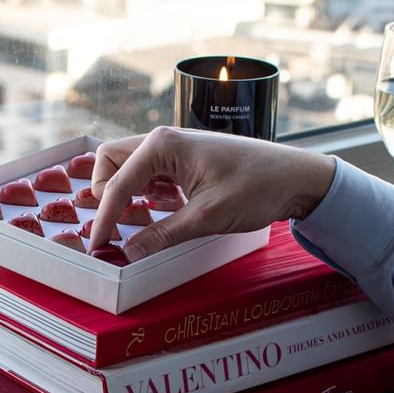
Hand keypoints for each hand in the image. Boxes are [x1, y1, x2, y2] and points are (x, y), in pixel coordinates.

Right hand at [89, 127, 335, 259]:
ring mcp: (175, 148)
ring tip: (132, 223)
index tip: (97, 245)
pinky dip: (143, 193)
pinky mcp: (185, 160)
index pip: (116, 183)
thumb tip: (128, 252)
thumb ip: (162, 235)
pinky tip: (157, 212)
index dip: (104, 218)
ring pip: (128, 166)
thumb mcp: (206, 218)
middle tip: (110, 226)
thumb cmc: (257, 187)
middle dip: (103, 193)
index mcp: (163, 145)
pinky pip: (150, 173)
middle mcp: (164, 140)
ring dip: (123, 192)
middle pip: (111, 162)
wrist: (296, 178)